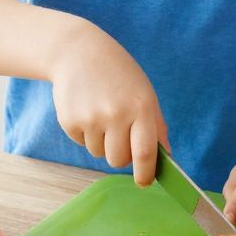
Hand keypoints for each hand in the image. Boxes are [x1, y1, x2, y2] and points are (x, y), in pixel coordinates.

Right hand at [50, 25, 168, 180]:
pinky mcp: (70, 121)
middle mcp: (116, 114)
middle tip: (119, 134)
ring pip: (99, 153)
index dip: (146, 173)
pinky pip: (82, 143)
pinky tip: (86, 109)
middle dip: (121, 156)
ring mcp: (91, 118)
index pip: (145, 152)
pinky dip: (86, 133)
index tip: (145, 182)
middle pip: (119, 160)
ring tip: (101, 113)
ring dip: (102, 142)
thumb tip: (165, 158)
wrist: (78, 52)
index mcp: (141, 107)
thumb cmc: (119, 75)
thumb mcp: (144, 93)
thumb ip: (156, 127)